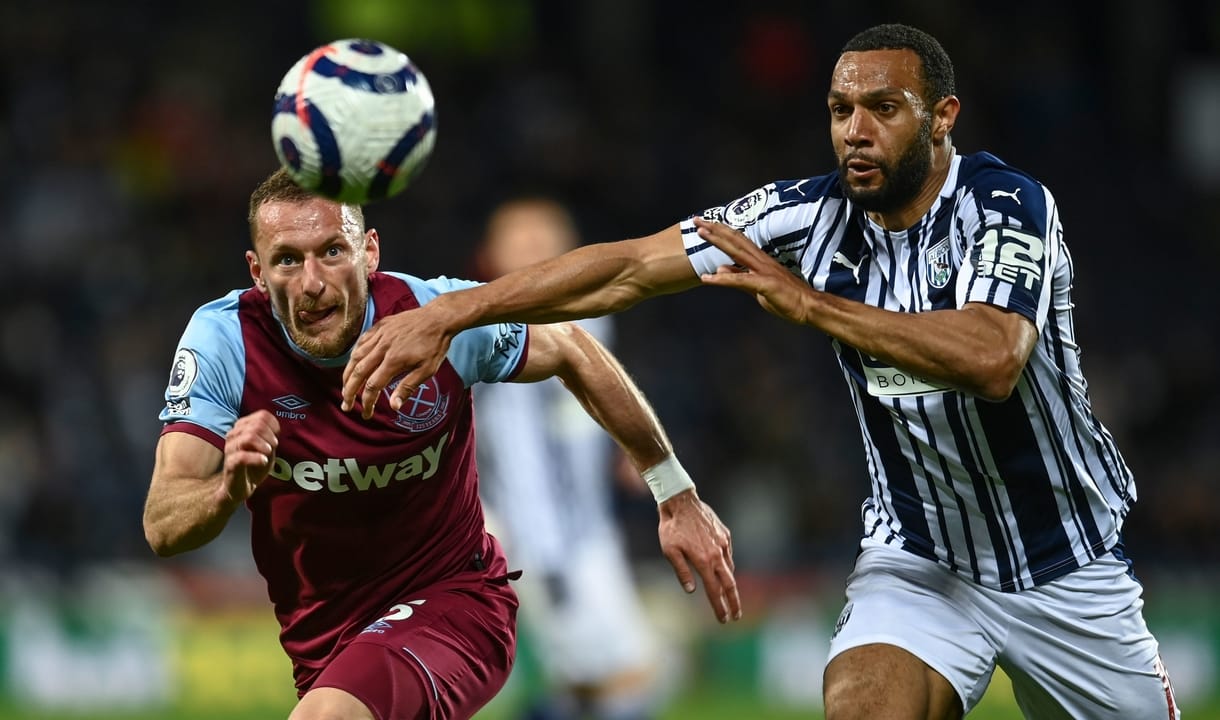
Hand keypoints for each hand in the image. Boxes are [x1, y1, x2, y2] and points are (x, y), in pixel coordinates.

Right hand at [222, 410, 279, 504]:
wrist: (239, 487)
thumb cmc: (254, 465)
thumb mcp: (267, 449)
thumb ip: (271, 437)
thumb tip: (275, 431)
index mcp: (243, 427)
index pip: (262, 415)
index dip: (274, 425)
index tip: (276, 437)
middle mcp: (234, 434)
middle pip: (257, 425)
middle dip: (270, 436)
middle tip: (273, 447)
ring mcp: (230, 448)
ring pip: (249, 437)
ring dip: (263, 445)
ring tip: (268, 453)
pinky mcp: (230, 463)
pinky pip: (242, 456)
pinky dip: (256, 458)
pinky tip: (263, 461)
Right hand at [342, 306, 455, 418]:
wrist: (439, 318)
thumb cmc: (435, 346)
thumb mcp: (427, 370)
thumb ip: (407, 387)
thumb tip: (394, 406)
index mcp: (394, 360)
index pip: (372, 386)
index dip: (366, 402)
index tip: (366, 413)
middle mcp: (382, 347)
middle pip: (358, 372)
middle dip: (349, 391)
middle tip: (346, 405)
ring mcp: (380, 335)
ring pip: (356, 356)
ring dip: (348, 374)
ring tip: (346, 387)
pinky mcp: (380, 326)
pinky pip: (362, 341)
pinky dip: (355, 354)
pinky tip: (354, 363)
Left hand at [658, 489, 740, 622]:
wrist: (681, 501)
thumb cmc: (672, 527)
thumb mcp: (670, 551)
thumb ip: (682, 572)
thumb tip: (691, 591)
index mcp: (703, 561)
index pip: (714, 591)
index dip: (719, 607)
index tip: (724, 619)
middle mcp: (717, 554)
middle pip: (730, 584)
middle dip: (734, 602)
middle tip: (736, 616)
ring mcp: (723, 543)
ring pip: (730, 568)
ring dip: (729, 583)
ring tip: (726, 593)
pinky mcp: (725, 534)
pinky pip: (728, 554)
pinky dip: (727, 564)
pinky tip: (722, 568)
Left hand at [693, 217, 812, 324]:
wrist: (809, 307)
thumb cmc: (786, 297)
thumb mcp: (756, 286)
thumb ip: (739, 275)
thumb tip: (721, 267)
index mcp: (760, 260)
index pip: (737, 240)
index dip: (721, 231)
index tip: (704, 224)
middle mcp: (761, 260)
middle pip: (735, 240)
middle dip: (715, 229)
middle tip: (696, 219)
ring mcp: (764, 271)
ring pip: (737, 252)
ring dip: (717, 242)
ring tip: (700, 233)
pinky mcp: (765, 284)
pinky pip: (740, 281)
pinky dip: (723, 279)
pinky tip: (707, 278)